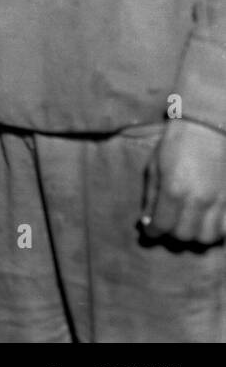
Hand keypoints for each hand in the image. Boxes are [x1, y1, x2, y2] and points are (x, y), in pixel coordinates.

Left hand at [141, 120, 225, 245]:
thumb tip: (147, 220)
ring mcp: (219, 201)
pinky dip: (216, 230)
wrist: (207, 129)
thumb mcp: (154, 167)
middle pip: (184, 236)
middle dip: (172, 234)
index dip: (153, 232)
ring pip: (207, 237)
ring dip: (195, 235)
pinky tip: (207, 221)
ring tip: (188, 224)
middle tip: (169, 225)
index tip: (150, 231)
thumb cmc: (175, 145)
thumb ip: (150, 197)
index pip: (162, 225)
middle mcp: (198, 200)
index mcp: (174, 190)